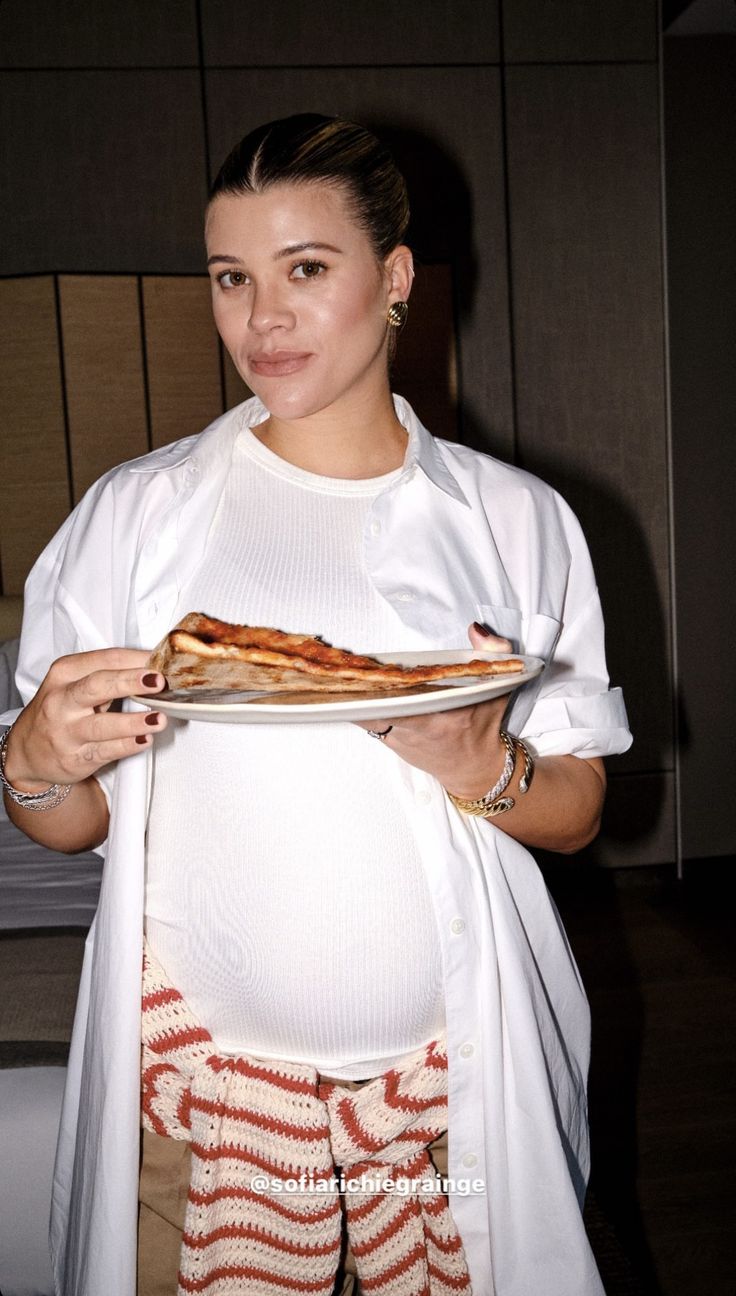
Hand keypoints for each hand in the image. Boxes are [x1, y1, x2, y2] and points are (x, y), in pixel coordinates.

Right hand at [3, 649, 167, 791]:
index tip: (162, 661)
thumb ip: (107, 674)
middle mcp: (61, 701)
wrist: (28, 751)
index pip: (105, 660)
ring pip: (101, 725)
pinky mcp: (74, 758)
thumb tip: (154, 669)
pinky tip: (144, 740)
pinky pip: (104, 751)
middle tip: (158, 681)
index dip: (136, 659)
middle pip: (98, 686)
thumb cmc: (59, 711)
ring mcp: (66, 731)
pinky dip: (126, 746)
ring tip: (158, 719)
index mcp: (65, 673)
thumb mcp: (73, 683)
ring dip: (133, 722)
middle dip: (129, 682)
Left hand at [353, 623, 514, 799]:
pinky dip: (354, 704)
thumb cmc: (482, 724)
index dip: (383, 691)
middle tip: (336, 665)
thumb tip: (475, 630)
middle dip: (357, 690)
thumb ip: (494, 654)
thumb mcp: (498, 688)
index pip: (407, 704)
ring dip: (350, 696)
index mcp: (443, 718)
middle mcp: (417, 731)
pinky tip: (336, 686)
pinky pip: (366, 720)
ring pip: (367, 715)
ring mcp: (399, 739)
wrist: (472, 768)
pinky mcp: (389, 741)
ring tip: (329, 671)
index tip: (366, 672)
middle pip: (377, 709)